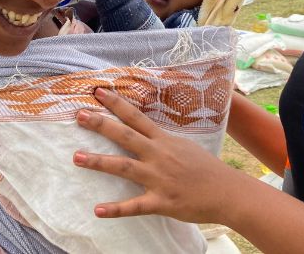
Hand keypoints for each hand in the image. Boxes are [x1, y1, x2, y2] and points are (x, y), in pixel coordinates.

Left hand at [72, 87, 240, 223]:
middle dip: (101, 124)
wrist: (227, 192)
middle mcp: (158, 155)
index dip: (116, 103)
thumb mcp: (184, 146)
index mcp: (164, 140)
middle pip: (125, 135)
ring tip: (77, 157)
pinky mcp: (161, 201)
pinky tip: (97, 210)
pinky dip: (116, 209)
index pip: (136, 117)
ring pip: (124, 167)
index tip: (98, 92)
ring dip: (99, 162)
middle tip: (79, 115)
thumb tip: (145, 130)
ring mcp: (159, 178)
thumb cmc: (205, 169)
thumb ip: (162, 140)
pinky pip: (135, 206)